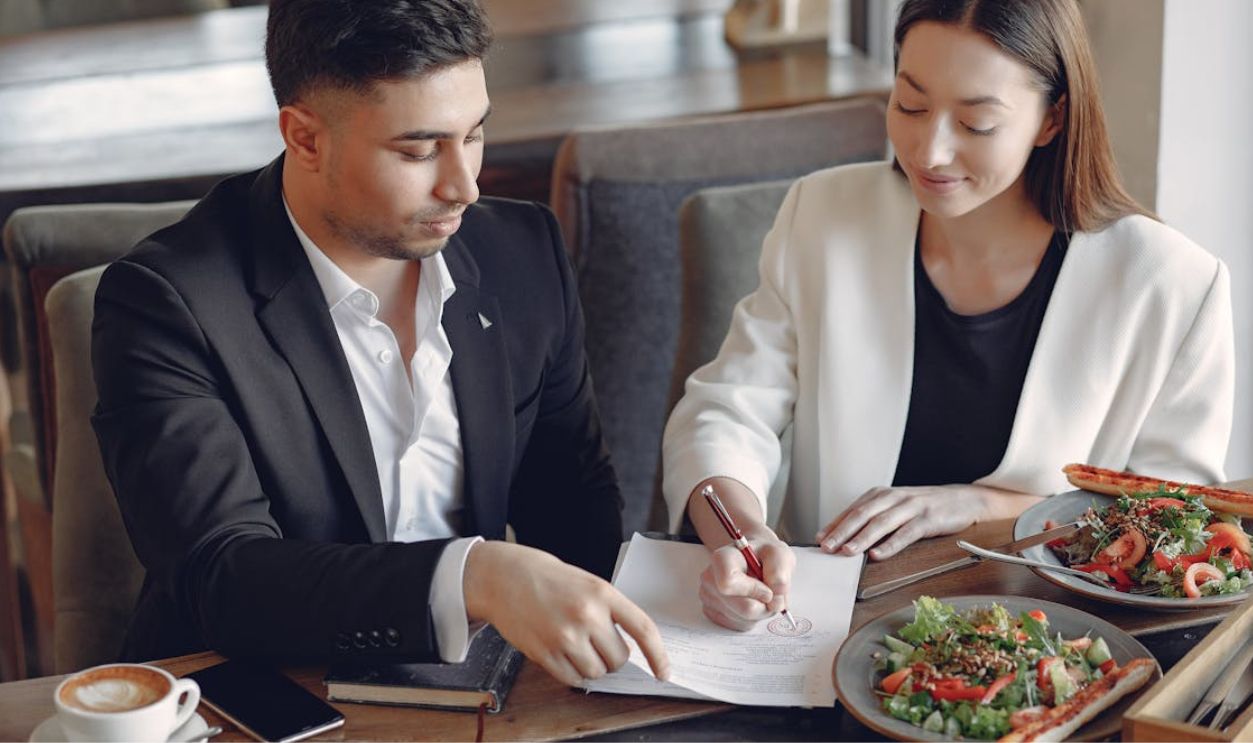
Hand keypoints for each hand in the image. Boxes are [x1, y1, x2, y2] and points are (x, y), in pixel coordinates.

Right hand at [462, 541, 668, 685]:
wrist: (504, 577)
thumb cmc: (548, 578)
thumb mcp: (587, 583)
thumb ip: (609, 611)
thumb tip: (630, 648)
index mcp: (602, 593)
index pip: (643, 629)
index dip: (658, 655)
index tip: (663, 671)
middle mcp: (586, 615)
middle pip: (619, 658)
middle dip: (612, 656)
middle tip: (596, 641)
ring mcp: (564, 636)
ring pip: (597, 672)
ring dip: (592, 666)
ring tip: (576, 644)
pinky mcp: (544, 653)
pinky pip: (572, 679)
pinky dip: (573, 674)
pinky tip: (563, 655)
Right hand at [699, 534, 794, 630]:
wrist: (754, 559)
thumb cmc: (764, 555)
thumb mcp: (779, 553)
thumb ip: (780, 570)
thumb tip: (776, 592)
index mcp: (722, 558)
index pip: (728, 583)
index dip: (754, 591)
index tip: (768, 589)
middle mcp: (710, 578)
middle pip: (742, 608)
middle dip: (764, 606)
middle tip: (772, 594)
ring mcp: (709, 597)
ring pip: (743, 620)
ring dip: (760, 612)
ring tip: (761, 595)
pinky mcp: (712, 613)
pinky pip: (739, 625)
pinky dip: (752, 619)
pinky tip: (753, 602)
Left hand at [815, 485, 1038, 559]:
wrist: (964, 499)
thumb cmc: (924, 507)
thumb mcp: (895, 508)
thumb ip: (872, 519)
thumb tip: (841, 537)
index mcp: (881, 495)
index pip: (852, 510)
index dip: (835, 525)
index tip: (819, 540)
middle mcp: (893, 497)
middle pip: (862, 515)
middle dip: (842, 532)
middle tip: (827, 547)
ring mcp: (911, 507)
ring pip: (881, 523)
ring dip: (862, 538)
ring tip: (847, 552)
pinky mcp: (928, 519)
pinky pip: (906, 533)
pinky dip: (890, 544)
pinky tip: (878, 555)